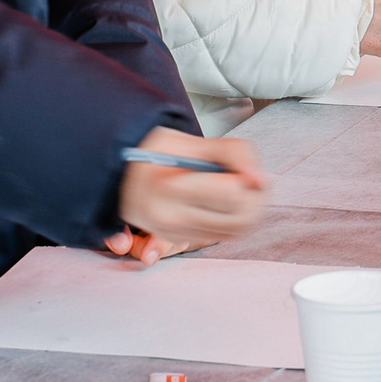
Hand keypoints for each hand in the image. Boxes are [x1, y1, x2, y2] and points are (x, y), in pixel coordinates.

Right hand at [107, 127, 265, 260]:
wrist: (120, 175)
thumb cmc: (153, 152)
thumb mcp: (187, 139)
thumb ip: (231, 152)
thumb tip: (260, 180)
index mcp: (167, 188)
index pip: (231, 193)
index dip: (245, 177)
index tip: (240, 168)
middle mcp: (169, 218)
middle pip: (240, 217)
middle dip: (254, 196)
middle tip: (246, 177)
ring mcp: (174, 235)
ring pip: (236, 230)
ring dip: (247, 208)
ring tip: (236, 186)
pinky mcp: (179, 242)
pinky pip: (222, 236)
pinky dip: (232, 218)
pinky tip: (222, 201)